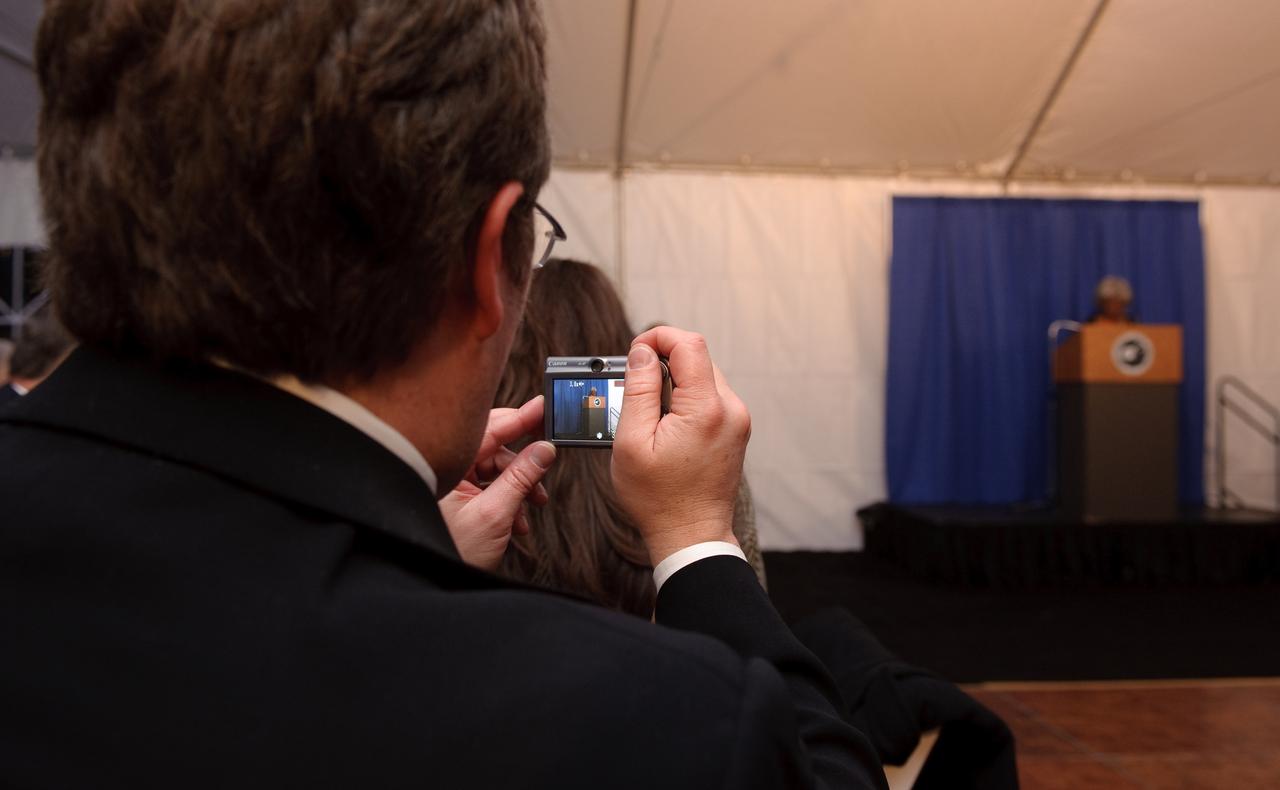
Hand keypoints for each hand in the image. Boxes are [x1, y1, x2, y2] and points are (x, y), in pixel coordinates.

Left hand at [439, 396, 556, 570]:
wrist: (442, 584)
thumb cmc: (456, 552)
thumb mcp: (495, 514)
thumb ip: (521, 478)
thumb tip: (544, 450)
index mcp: (449, 466)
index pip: (490, 430)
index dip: (520, 418)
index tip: (544, 407)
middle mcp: (450, 471)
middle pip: (496, 448)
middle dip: (524, 460)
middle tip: (548, 455)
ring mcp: (456, 486)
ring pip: (498, 470)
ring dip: (521, 486)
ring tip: (533, 506)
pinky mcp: (463, 501)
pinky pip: (493, 487)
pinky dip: (511, 500)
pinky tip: (518, 520)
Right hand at [612, 326, 750, 565]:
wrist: (691, 535)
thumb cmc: (657, 498)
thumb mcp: (633, 442)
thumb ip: (638, 391)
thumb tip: (641, 353)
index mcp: (706, 410)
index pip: (689, 344)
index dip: (658, 338)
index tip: (634, 354)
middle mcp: (731, 410)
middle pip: (698, 357)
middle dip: (664, 360)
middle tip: (635, 385)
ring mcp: (738, 420)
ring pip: (704, 375)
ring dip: (675, 380)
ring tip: (650, 410)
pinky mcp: (736, 429)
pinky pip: (710, 396)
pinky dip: (687, 397)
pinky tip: (667, 423)